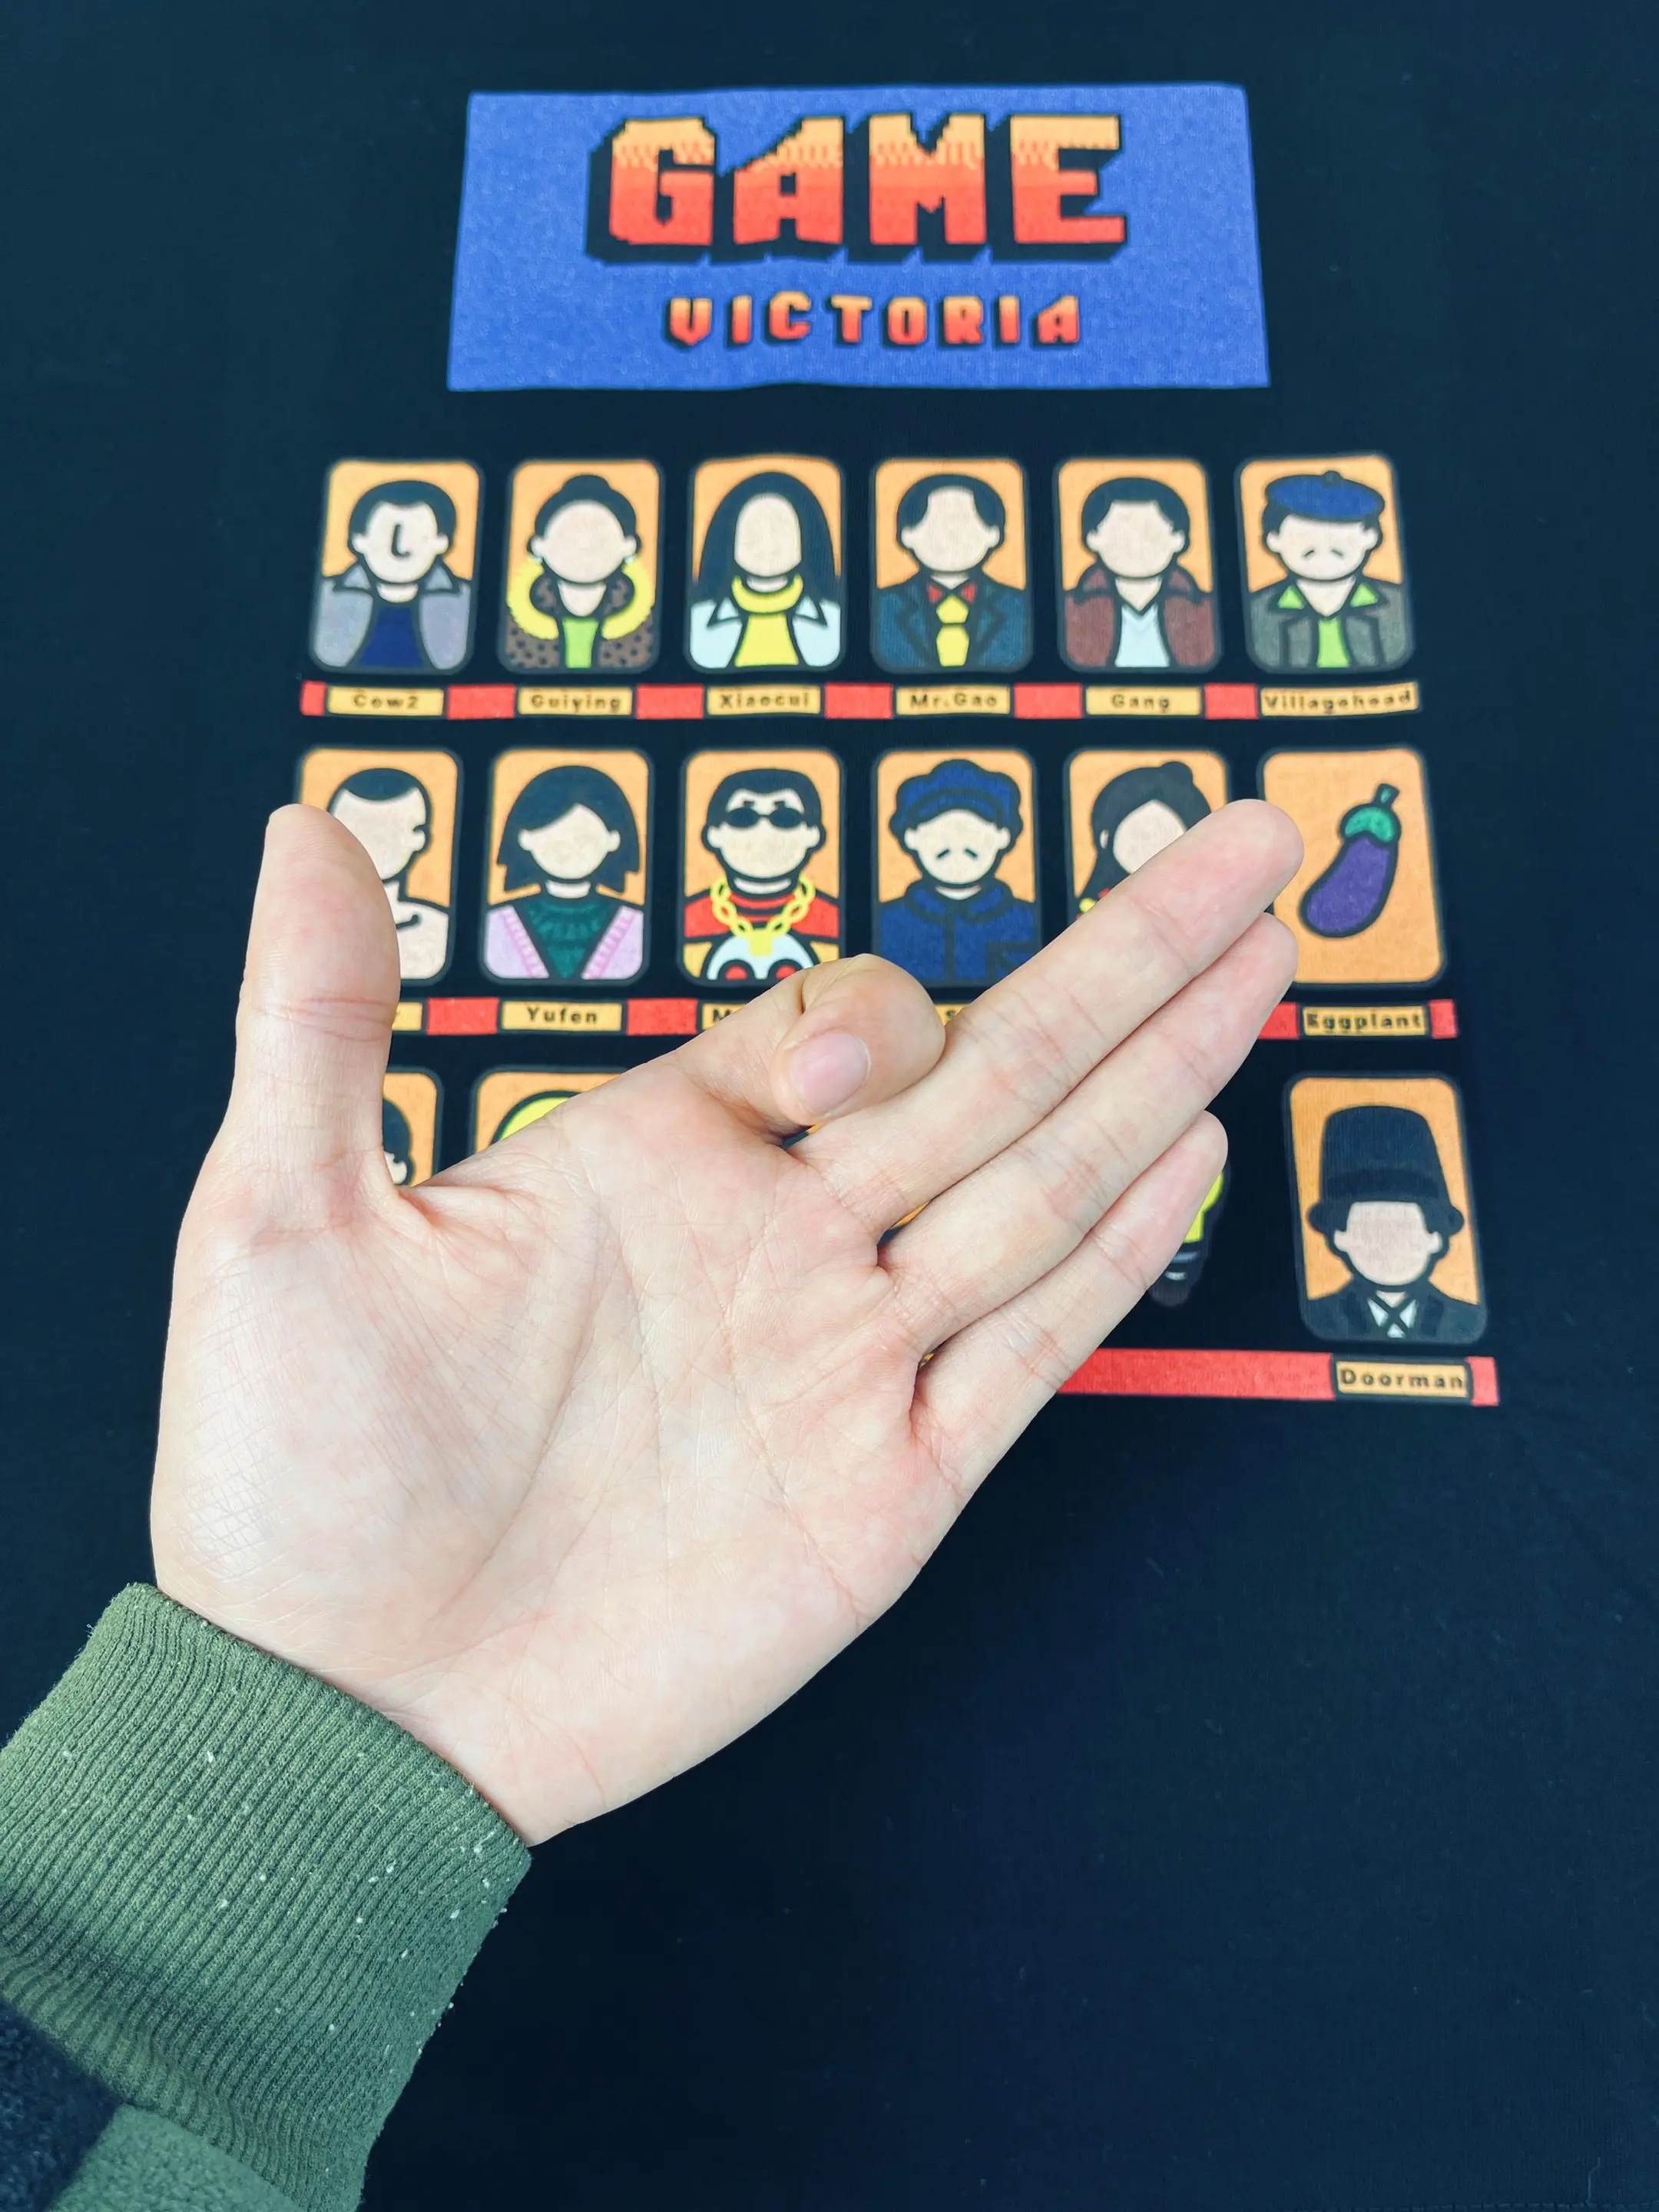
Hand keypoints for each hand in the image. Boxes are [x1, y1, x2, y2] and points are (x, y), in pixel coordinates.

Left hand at [152, 800, 1299, 1842]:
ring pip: (1042, 1184)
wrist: (343, 1711)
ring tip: (1260, 962)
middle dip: (1127, 955)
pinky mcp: (889, 1490)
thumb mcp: (275, 1222)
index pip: (832, 1027)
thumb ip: (320, 1020)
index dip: (868, 1013)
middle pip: (994, 1069)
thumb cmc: (291, 1471)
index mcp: (656, 1162)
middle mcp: (777, 1243)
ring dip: (1157, 1075)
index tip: (817, 1080)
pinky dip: (1117, 1257)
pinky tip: (1192, 1152)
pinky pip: (1031, 1349)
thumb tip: (300, 822)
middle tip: (1250, 841)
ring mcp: (847, 1363)